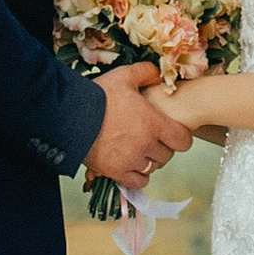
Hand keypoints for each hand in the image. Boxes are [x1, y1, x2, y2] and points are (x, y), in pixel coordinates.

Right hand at [83, 62, 193, 191]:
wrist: (70, 115)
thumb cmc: (98, 95)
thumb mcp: (124, 76)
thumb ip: (146, 73)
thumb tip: (157, 74)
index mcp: (153, 123)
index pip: (183, 141)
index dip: (180, 136)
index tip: (172, 132)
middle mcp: (146, 144)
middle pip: (167, 155)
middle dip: (162, 147)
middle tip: (150, 138)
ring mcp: (131, 160)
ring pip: (152, 168)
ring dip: (148, 160)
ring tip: (138, 150)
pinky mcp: (115, 172)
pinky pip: (138, 182)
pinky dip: (137, 176)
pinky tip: (131, 165)